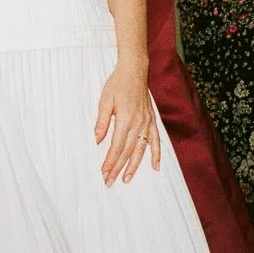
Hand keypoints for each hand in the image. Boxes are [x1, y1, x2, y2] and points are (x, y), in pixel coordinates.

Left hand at [93, 61, 159, 185]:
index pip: (116, 147)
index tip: (103, 173)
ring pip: (141, 150)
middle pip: (127, 151)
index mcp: (126, 119)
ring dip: (134, 166)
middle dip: (118, 168)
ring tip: (127, 179)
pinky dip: (156, 154)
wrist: (134, 70)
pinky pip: (155, 140)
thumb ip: (102, 122)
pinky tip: (155, 167)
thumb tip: (97, 141)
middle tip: (109, 182)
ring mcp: (147, 122)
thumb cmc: (117, 84)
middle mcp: (139, 123)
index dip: (110, 162)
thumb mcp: (105, 101)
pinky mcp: (152, 120)